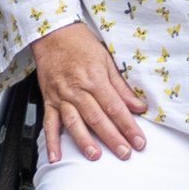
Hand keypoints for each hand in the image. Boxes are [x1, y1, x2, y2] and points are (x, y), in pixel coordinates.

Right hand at [29, 19, 151, 162]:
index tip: (139, 141)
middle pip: (97, 117)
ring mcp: (61, 96)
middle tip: (125, 153)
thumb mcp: (106, 59)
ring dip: (84, 141)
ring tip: (95, 156)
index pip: (115, 107)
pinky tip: (56, 156)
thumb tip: (139, 106)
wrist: (51, 33)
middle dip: (112, 137)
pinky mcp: (49, 100)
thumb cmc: (80, 44)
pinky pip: (49, 123)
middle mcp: (77, 89)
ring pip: (74, 122)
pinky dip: (51, 141)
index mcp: (94, 78)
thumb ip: (121, 86)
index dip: (128, 125)